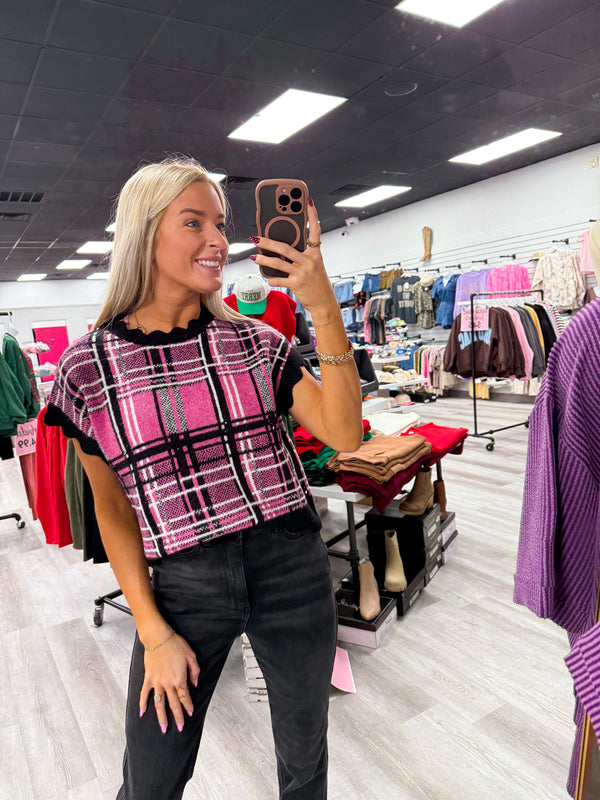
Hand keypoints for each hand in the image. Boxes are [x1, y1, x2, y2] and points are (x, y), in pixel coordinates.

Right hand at [139, 632, 200, 733]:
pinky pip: (144, 694)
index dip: (188, 706)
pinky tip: (142, 713)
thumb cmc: (176, 644)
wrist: (158, 637)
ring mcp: (156, 682)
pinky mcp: (148, 678)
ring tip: (163, 729)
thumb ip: (194, 671)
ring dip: (161, 717)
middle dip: (178, 717)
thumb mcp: (191, 655)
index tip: (190, 714)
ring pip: (159, 703)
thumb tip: (195, 684)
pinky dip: (142, 704)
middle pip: (173, 704)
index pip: (184, 696)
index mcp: (179, 678)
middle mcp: (167, 683)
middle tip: (180, 728)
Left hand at [251, 198, 337, 319]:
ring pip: (279, 263)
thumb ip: (301, 255)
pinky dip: (272, 279)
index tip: (308, 203)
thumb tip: (281, 249)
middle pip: (285, 247)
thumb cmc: (317, 282)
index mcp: (315, 254)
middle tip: (256, 237)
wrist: (324, 301)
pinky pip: (280, 279)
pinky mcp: (297, 284)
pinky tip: (267, 278)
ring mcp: (303, 272)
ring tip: (254, 257)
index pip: (315, 231)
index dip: (313, 216)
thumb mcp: (313, 265)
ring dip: (263, 259)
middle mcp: (309, 261)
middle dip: (268, 242)